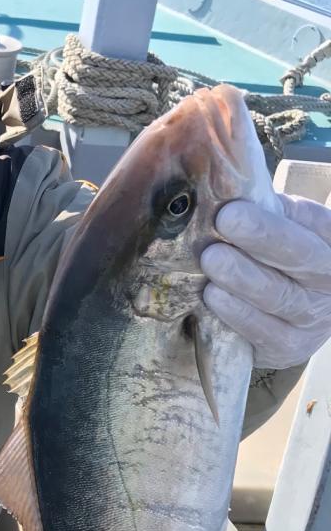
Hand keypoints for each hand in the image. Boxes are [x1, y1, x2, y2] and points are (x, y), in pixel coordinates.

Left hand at [201, 192, 330, 368]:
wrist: (289, 318)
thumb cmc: (275, 257)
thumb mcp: (281, 226)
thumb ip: (263, 208)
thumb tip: (223, 182)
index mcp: (329, 242)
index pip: (313, 223)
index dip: (278, 216)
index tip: (237, 204)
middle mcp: (329, 280)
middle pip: (302, 257)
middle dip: (263, 237)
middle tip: (225, 220)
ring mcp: (312, 318)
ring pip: (279, 296)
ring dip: (242, 277)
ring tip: (212, 258)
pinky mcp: (288, 347)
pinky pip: (262, 332)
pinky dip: (235, 313)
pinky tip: (213, 296)